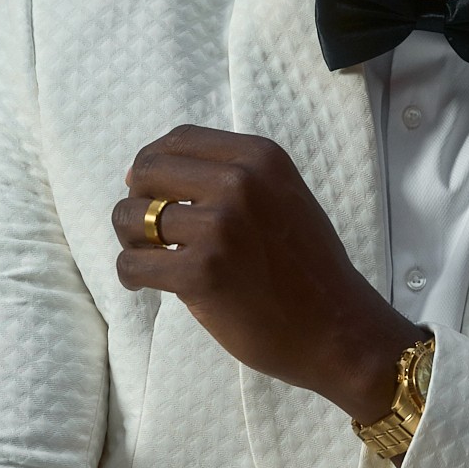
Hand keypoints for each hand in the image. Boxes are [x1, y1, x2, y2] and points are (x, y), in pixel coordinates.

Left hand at [114, 126, 415, 418]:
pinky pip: (132, 263)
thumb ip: (233, 177)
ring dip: (130, 240)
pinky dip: (131, 275)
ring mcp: (220, 227)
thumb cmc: (306, 268)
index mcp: (260, 157)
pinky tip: (147, 285)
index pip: (179, 139)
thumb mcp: (282, 196)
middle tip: (148, 231)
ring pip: (131, 216)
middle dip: (137, 199)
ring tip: (150, 259)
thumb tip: (146, 172)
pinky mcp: (202, 273)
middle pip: (147, 170)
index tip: (149, 190)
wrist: (338, 328)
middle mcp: (240, 182)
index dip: (152, 163)